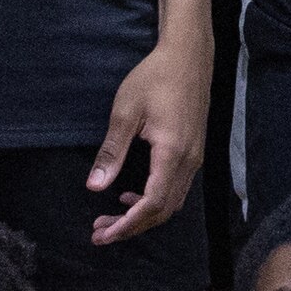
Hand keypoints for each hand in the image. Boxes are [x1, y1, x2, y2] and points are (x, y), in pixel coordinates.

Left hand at [87, 38, 209, 242]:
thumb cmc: (155, 78)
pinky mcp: (194, 152)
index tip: (102, 234)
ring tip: (112, 218)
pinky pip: (176, 189)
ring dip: (142, 216)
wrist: (188, 57)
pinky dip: (154, 201)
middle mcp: (189, 161)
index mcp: (171, 153)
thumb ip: (111, 152)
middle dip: (131, 227)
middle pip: (163, 211)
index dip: (127, 225)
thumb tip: (95, 186)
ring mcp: (195, 158)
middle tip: (100, 232)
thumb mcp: (125, 112)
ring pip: (171, 203)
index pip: (151, 204)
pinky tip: (132, 195)